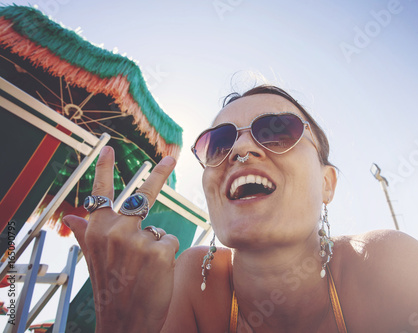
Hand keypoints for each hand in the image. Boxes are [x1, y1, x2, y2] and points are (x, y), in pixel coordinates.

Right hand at [64, 146, 179, 332]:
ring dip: (155, 246)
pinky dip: (167, 255)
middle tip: (171, 157)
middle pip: (142, 196)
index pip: (101, 192)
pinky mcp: (160, 250)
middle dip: (159, 175)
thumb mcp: (93, 259)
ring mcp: (138, 239)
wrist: (125, 320)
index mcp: (98, 230)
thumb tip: (71, 217)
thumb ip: (86, 234)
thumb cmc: (111, 287)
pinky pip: (170, 241)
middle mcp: (115, 230)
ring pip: (157, 229)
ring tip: (142, 269)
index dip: (104, 168)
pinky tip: (154, 272)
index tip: (107, 147)